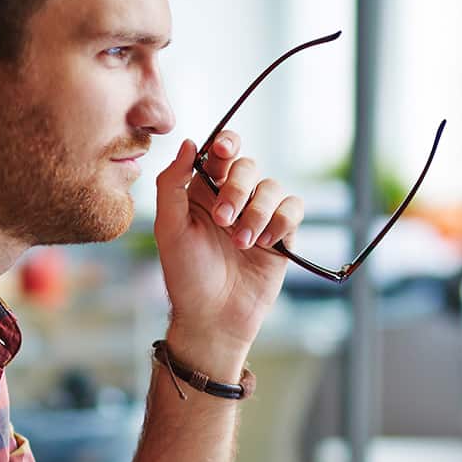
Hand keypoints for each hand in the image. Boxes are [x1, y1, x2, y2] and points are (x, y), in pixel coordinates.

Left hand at [153, 131, 303, 376]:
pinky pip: (293, 209)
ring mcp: (258, 216)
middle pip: (248, 166)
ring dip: (257, 212)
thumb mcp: (169, 228)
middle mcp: (232, 199)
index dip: (225, 143)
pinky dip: (280, 221)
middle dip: (237, 189)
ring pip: (272, 187)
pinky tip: (266, 244)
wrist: (214, 317)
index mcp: (202, 192)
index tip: (223, 150)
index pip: (219, 153)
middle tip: (223, 219)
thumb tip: (189, 143)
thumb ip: (172, 183)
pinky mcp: (281, 235)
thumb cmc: (186, 275)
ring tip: (242, 242)